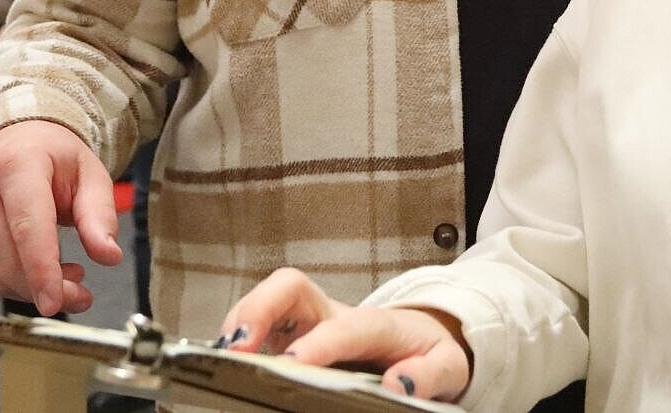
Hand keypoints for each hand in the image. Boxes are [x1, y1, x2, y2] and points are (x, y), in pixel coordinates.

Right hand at [0, 120, 121, 315]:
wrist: (12, 141)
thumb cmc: (52, 158)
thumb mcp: (90, 174)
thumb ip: (99, 215)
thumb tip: (109, 255)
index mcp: (17, 165)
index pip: (27, 227)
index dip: (41, 270)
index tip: (55, 302)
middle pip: (6, 258)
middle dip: (44, 287)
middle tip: (79, 292)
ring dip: (28, 288)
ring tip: (61, 272)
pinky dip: (6, 284)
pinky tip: (30, 270)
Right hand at [221, 268, 471, 401]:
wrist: (423, 340)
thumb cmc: (430, 352)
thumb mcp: (448, 366)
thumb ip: (431, 373)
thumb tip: (399, 383)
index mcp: (376, 324)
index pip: (346, 326)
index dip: (320, 342)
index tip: (295, 362)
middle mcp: (334, 315)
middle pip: (291, 287)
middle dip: (260, 308)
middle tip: (237, 346)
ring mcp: (308, 324)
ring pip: (268, 303)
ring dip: (240, 322)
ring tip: (222, 356)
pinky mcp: (290, 337)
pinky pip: (259, 329)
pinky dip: (238, 340)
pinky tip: (226, 364)